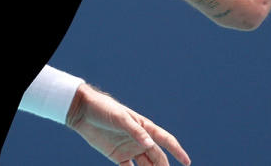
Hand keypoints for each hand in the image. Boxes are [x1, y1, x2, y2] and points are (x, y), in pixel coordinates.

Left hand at [66, 84, 190, 165]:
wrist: (82, 112)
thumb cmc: (105, 110)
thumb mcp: (120, 118)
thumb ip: (136, 131)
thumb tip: (151, 145)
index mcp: (145, 127)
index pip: (166, 140)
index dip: (177, 151)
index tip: (187, 162)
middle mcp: (140, 140)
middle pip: (157, 157)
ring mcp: (129, 149)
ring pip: (146, 165)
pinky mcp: (117, 156)